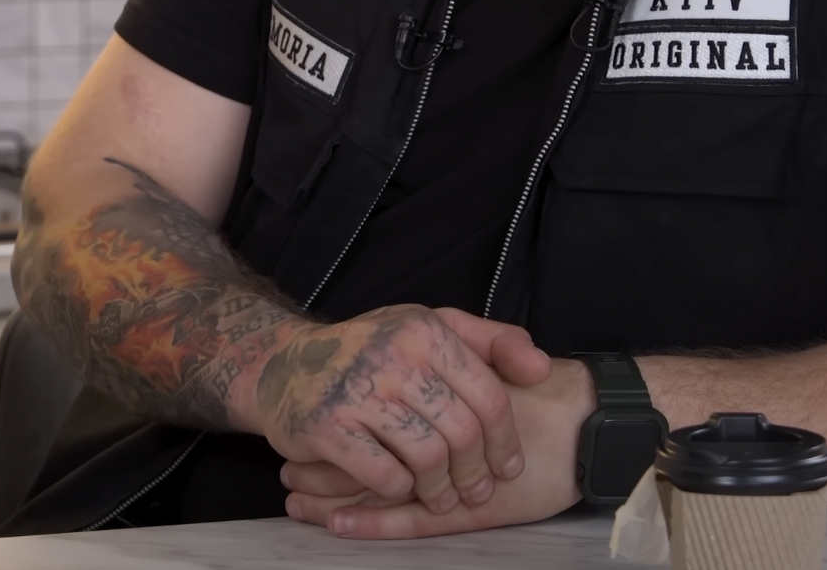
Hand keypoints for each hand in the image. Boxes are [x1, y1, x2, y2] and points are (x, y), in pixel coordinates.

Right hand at [282, 355, 590, 538]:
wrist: (283, 365)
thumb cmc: (369, 351)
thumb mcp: (427, 329)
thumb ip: (491, 342)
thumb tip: (543, 368)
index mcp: (424, 329)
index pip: (488, 398)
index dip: (505, 442)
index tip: (507, 467)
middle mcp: (392, 354)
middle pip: (462, 433)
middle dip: (475, 473)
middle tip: (475, 493)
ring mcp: (357, 391)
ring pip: (427, 458)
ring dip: (440, 488)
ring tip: (441, 497)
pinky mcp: (328, 428)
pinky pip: (386, 476)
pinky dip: (399, 489)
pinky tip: (399, 487)